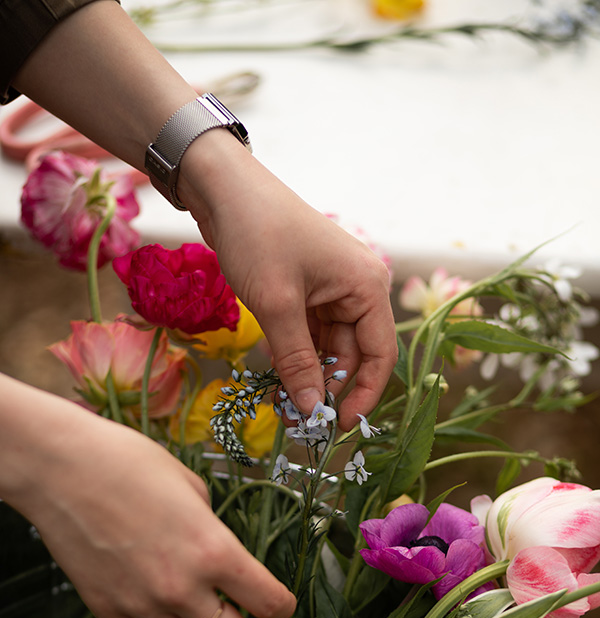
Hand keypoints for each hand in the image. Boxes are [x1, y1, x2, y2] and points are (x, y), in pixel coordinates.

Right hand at [1, 380, 295, 617]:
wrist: (62, 468)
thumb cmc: (129, 463)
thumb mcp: (192, 487)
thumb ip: (212, 528)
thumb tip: (217, 549)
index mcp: (214, 550)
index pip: (267, 600)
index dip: (282, 608)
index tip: (283, 607)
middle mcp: (183, 587)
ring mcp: (143, 605)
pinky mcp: (107, 610)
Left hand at [180, 132, 397, 431]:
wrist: (223, 188)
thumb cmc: (258, 236)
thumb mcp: (277, 305)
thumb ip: (297, 360)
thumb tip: (311, 410)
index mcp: (366, 287)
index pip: (381, 354)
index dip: (363, 394)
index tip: (338, 426)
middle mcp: (357, 290)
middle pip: (353, 355)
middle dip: (328, 388)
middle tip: (301, 423)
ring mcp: (331, 290)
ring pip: (328, 348)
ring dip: (308, 376)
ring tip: (284, 407)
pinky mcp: (306, 291)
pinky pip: (308, 335)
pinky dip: (294, 356)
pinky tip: (276, 379)